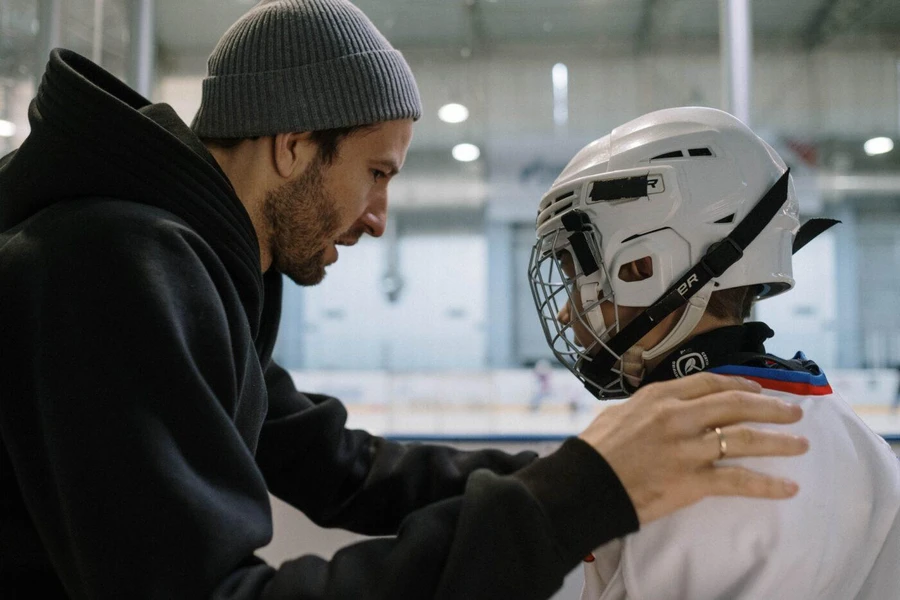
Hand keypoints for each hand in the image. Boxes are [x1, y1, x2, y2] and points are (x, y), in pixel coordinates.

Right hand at [578, 372, 808, 523]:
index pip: (710, 383)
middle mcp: (678, 417)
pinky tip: (788, 488)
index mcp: (659, 398)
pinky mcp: (692, 481)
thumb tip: (661, 408)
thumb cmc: (595, 451)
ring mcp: (687, 449)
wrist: (585, 485)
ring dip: (779, 441)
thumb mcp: (617, 414)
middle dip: (770, 407)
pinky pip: (738, 481)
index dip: (739, 385)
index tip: (758, 390)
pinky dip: (767, 485)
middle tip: (794, 412)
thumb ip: (645, 407)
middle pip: (736, 404)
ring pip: (744, 439)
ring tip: (801, 444)